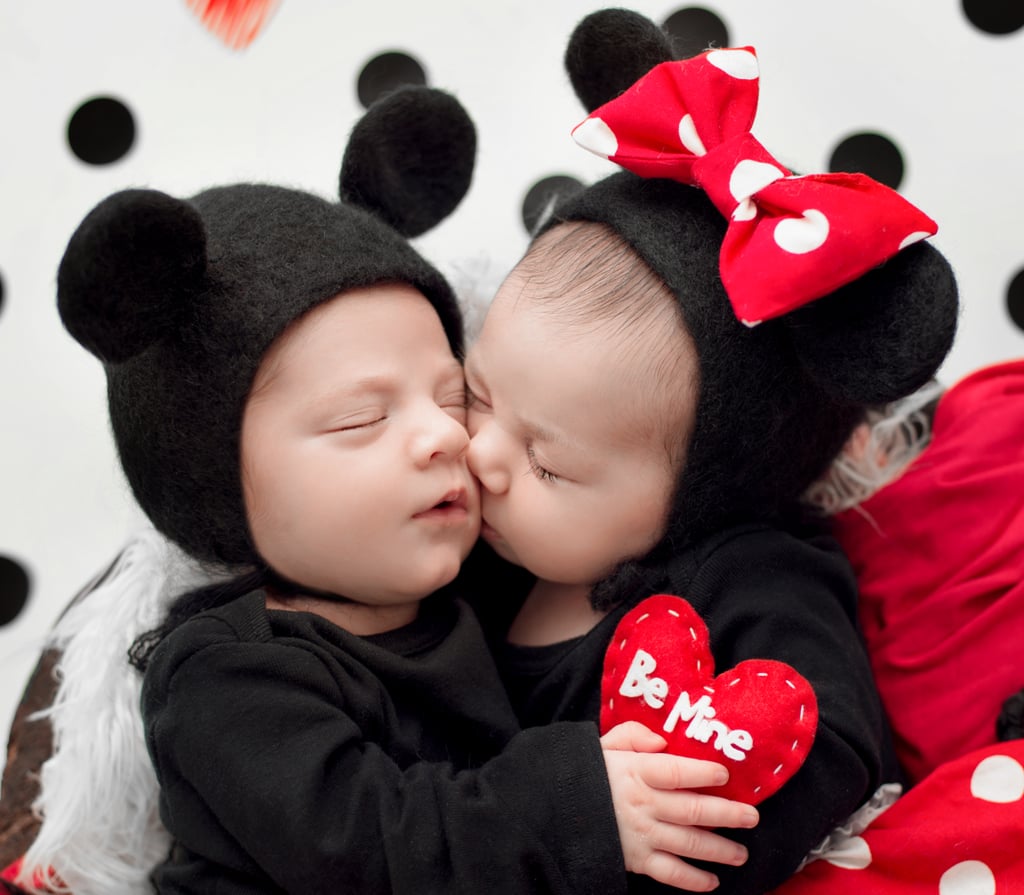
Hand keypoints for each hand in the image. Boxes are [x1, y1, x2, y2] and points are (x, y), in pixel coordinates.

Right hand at [601, 722, 758, 891]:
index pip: (674, 771)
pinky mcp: (637, 860)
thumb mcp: (607, 744)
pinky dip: (692, 881)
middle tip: (751, 816)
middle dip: (726, 814)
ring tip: (741, 854)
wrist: (557, 807)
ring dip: (719, 850)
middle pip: (692, 810)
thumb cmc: (589, 772)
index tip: (725, 774)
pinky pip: (669, 873)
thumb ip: (634, 734)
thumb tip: (661, 740)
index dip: (702, 773)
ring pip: (688, 844)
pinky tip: (712, 882)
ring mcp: (641, 835)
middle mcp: (643, 804)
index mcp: (636, 771)